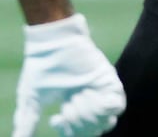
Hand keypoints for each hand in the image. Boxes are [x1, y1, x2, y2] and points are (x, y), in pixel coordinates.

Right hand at [14, 13, 125, 136]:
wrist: (52, 44)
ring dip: (88, 116)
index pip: (81, 133)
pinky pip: (116, 105)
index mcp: (74, 106)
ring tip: (74, 98)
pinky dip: (102, 108)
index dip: (69, 133)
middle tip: (65, 109)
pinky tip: (85, 94)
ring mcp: (101, 89)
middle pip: (95, 130)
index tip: (55, 119)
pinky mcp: (109, 79)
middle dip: (78, 126)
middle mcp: (90, 99)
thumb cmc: (40, 70)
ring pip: (107, 122)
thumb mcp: (32, 102)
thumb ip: (27, 125)